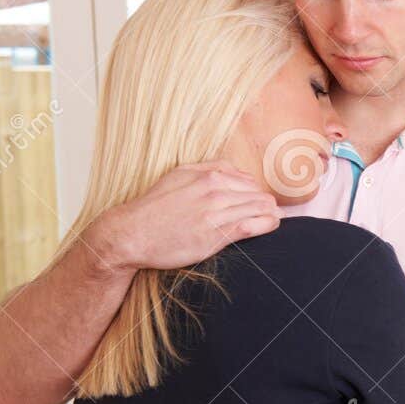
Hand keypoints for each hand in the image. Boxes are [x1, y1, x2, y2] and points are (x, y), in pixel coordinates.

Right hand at [88, 161, 279, 273]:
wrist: (132, 233)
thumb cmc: (155, 207)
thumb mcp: (180, 175)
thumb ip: (211, 168)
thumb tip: (239, 171)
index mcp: (208, 176)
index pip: (250, 182)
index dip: (257, 193)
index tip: (257, 203)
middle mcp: (215, 191)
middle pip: (259, 195)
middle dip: (267, 205)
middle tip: (269, 214)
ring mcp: (216, 212)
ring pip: (261, 209)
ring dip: (270, 215)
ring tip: (271, 220)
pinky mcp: (216, 235)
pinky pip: (252, 226)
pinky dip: (266, 225)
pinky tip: (269, 226)